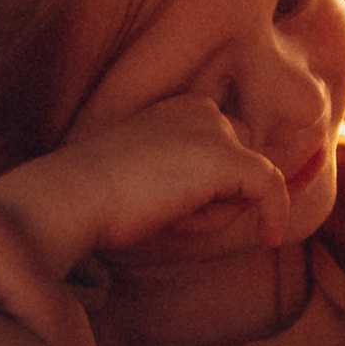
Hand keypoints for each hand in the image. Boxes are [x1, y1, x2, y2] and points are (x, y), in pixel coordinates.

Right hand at [0, 93, 291, 277]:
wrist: (69, 198)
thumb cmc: (102, 201)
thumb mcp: (156, 181)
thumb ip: (199, 182)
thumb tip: (254, 198)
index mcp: (181, 109)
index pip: (225, 153)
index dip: (209, 192)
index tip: (174, 210)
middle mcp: (201, 108)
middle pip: (242, 164)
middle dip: (220, 198)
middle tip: (163, 213)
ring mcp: (215, 130)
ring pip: (248, 181)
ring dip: (219, 211)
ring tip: (168, 215)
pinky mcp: (226, 157)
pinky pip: (271, 187)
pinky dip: (275, 213)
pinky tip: (270, 237)